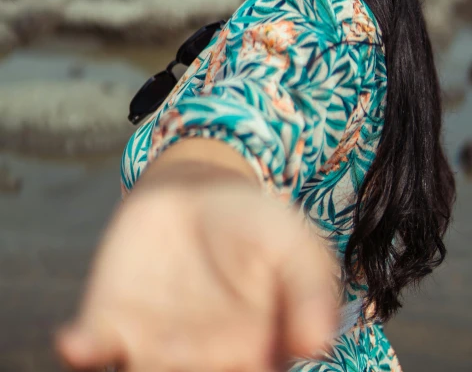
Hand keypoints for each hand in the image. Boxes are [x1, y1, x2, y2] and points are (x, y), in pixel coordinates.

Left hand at [55, 173, 336, 371]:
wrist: (199, 192)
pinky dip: (83, 353)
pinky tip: (79, 342)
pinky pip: (91, 352)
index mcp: (251, 362)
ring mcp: (149, 352)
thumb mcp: (294, 246)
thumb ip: (310, 290)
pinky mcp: (109, 325)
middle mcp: (199, 367)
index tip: (243, 361)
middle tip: (182, 357)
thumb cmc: (254, 227)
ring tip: (137, 357)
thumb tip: (317, 345)